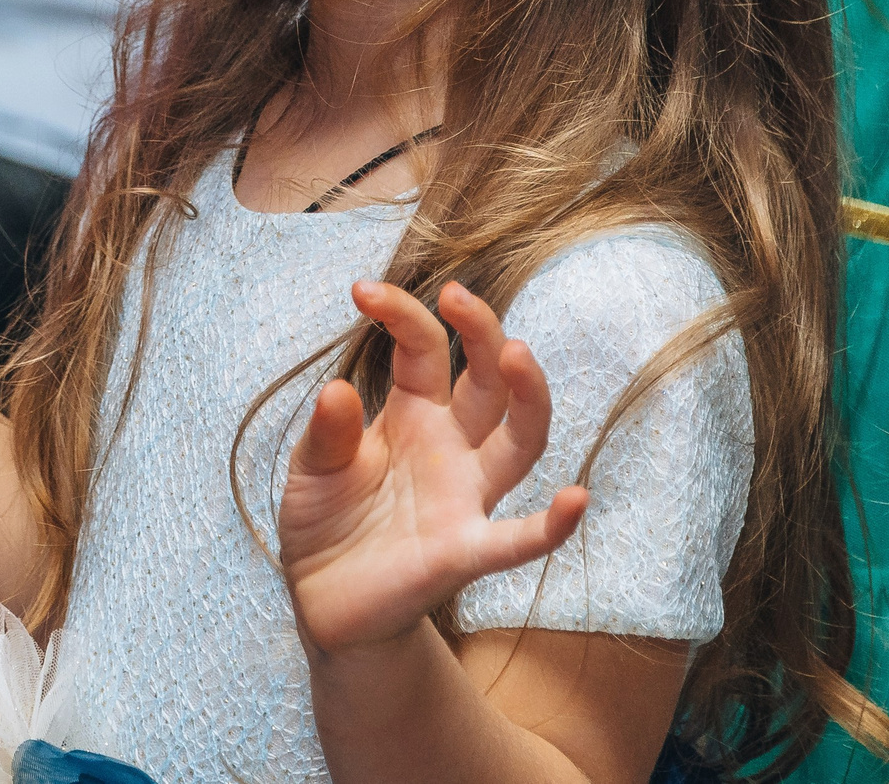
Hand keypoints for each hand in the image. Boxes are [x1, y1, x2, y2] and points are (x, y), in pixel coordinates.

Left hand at [278, 280, 585, 655]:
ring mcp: (464, 497)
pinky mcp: (463, 551)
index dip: (401, 315)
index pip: (424, 350)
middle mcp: (450, 448)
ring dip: (527, 399)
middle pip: (487, 383)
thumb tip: (336, 390)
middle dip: (482, 333)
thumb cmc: (325, 520)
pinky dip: (551, 525)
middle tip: (457, 294)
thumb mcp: (313, 466)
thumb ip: (327, 433)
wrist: (322, 600)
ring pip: (518, 443)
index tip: (362, 289)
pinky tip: (575, 500)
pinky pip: (518, 539)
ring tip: (517, 353)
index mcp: (413, 415)